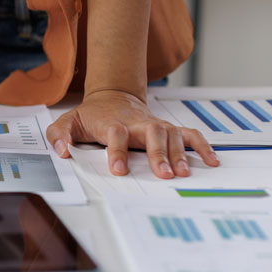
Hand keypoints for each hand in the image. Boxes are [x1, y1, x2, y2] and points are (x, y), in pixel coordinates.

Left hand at [47, 89, 219, 178]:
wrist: (112, 96)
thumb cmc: (91, 115)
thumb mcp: (68, 121)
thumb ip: (59, 135)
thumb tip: (62, 150)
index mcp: (112, 123)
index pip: (116, 135)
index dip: (117, 151)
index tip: (118, 170)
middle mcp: (137, 123)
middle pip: (151, 133)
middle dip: (157, 153)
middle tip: (163, 174)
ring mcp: (154, 124)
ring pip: (171, 134)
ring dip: (179, 153)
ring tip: (183, 173)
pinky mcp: (167, 127)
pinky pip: (188, 134)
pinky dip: (201, 145)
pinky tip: (211, 160)